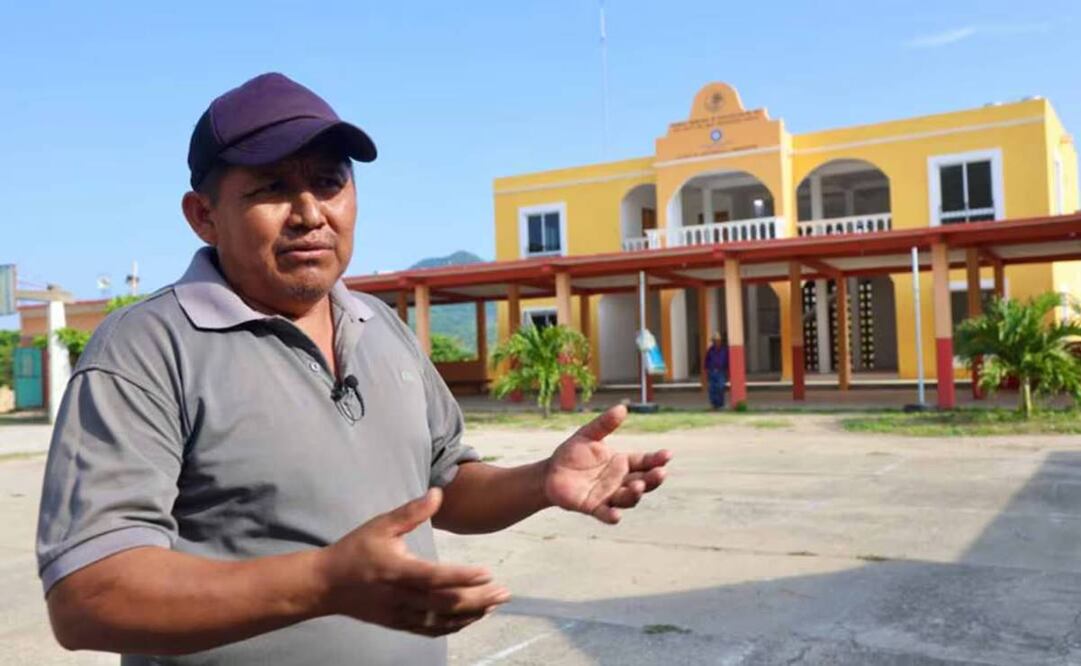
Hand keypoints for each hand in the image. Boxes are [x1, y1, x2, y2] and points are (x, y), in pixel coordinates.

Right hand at [318, 488, 509, 636]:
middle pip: (445, 604)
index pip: (436, 577)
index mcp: (398, 570)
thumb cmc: (355, 550)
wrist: (325, 585)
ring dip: (471, 614)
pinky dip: (454, 625)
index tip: (488, 573)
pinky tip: (471, 618)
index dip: (463, 576)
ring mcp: (400, 614)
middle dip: (478, 599)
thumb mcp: (380, 525)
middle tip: (504, 592)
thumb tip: (438, 492)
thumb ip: (411, 511)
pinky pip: (431, 630)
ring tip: (494, 604)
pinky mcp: (398, 624)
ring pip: (441, 621)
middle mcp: (401, 597)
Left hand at [544, 405, 671, 523]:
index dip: (656, 459)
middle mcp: (620, 481)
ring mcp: (608, 496)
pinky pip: (605, 514)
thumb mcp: (587, 435)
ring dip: (635, 495)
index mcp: (622, 463)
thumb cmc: (572, 453)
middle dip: (653, 479)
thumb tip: (622, 407)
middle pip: (643, 482)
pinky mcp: (593, 507)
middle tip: (661, 473)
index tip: (668, 455)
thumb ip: (604, 424)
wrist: (549, 473)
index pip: (644, 462)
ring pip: (628, 499)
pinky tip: (616, 515)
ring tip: (638, 487)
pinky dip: (612, 516)